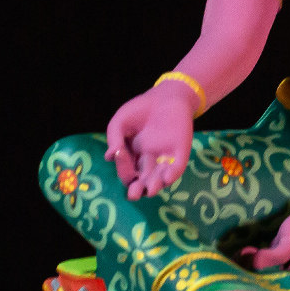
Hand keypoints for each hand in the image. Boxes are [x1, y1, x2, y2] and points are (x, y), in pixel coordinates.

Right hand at [104, 81, 195, 199]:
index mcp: (133, 157)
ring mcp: (165, 159)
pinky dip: (172, 175)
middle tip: (133, 194)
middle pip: (142, 182)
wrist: (166, 96)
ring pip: (159, 180)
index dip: (122, 167)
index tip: (119, 153)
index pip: (127, 171)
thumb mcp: (120, 122)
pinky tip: (166, 177)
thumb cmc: (141, 109)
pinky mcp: (180, 153)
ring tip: (150, 189)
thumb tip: (109, 157)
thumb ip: (114, 138)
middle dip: (137, 190)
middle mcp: (148, 162)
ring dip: (155, 187)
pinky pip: (177, 169)